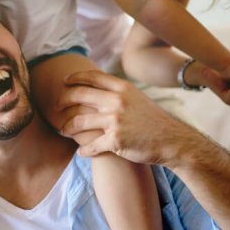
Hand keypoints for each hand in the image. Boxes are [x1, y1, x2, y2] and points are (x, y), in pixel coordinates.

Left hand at [59, 70, 198, 166]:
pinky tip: (81, 152)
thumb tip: (96, 85)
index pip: (92, 77)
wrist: (173, 142)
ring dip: (67, 128)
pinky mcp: (115, 140)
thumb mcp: (137, 98)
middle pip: (79, 96)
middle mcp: (117, 101)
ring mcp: (115, 121)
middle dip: (62, 101)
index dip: (74, 78)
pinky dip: (84, 150)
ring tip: (63, 131)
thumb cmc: (154, 121)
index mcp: (122, 88)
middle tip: (56, 107)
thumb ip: (117, 92)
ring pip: (78, 122)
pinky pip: (90, 146)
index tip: (64, 82)